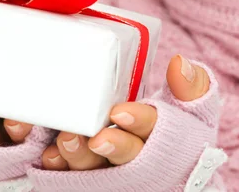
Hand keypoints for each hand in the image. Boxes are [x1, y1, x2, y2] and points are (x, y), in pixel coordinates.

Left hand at [41, 54, 209, 170]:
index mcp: (157, 137)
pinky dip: (56, 164)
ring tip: (66, 140)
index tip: (121, 113)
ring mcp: (105, 168)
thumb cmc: (168, 128)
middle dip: (112, 148)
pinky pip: (66, 173)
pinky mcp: (79, 174)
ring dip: (78, 156)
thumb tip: (181, 64)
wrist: (149, 159)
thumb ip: (190, 87)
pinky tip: (47, 155)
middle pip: (123, 156)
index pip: (152, 130)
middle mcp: (132, 156)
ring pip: (92, 167)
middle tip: (97, 138)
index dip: (139, 123)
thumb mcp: (188, 107)